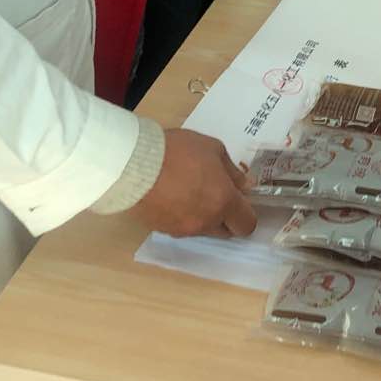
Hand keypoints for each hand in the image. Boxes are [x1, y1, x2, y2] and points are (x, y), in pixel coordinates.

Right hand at [133, 129, 255, 237]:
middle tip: (214, 193)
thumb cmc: (178, 151)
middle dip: (225, 216)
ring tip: (187, 190)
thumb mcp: (213, 149)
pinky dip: (180, 216)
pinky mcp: (161, 230)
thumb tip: (243, 186)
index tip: (238, 198)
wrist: (134, 163)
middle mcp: (205, 222)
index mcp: (223, 202)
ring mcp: (182, 229)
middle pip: (225, 232)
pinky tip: (170, 196)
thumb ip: (232, 171)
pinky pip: (180, 227)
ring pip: (202, 229)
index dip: (245, 214)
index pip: (246, 225)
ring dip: (202, 216)